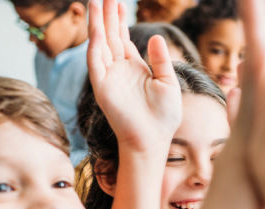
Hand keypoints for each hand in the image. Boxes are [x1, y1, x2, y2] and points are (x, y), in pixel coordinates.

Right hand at [87, 0, 181, 153]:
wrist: (153, 139)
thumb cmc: (163, 116)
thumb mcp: (168, 82)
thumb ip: (161, 59)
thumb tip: (155, 36)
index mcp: (134, 68)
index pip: (122, 37)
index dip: (119, 19)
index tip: (118, 1)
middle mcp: (119, 69)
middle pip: (110, 35)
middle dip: (107, 15)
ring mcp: (109, 77)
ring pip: (100, 44)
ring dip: (98, 24)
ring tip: (96, 2)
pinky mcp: (102, 87)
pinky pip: (96, 62)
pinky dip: (96, 45)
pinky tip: (97, 29)